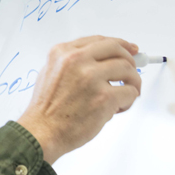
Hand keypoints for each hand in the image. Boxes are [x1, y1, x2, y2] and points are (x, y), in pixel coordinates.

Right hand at [16, 35, 141, 164]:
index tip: (130, 49)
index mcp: (63, 53)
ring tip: (126, 94)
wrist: (41, 133)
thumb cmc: (45, 110)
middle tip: (131, 73)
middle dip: (130, 61)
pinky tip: (118, 108)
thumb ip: (72, 63)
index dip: (120, 44)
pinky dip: (129, 100)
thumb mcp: (49, 73)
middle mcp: (77, 60)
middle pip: (117, 50)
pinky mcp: (104, 97)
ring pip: (127, 70)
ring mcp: (91, 78)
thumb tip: (100, 61)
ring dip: (132, 82)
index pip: (99, 41)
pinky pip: (129, 92)